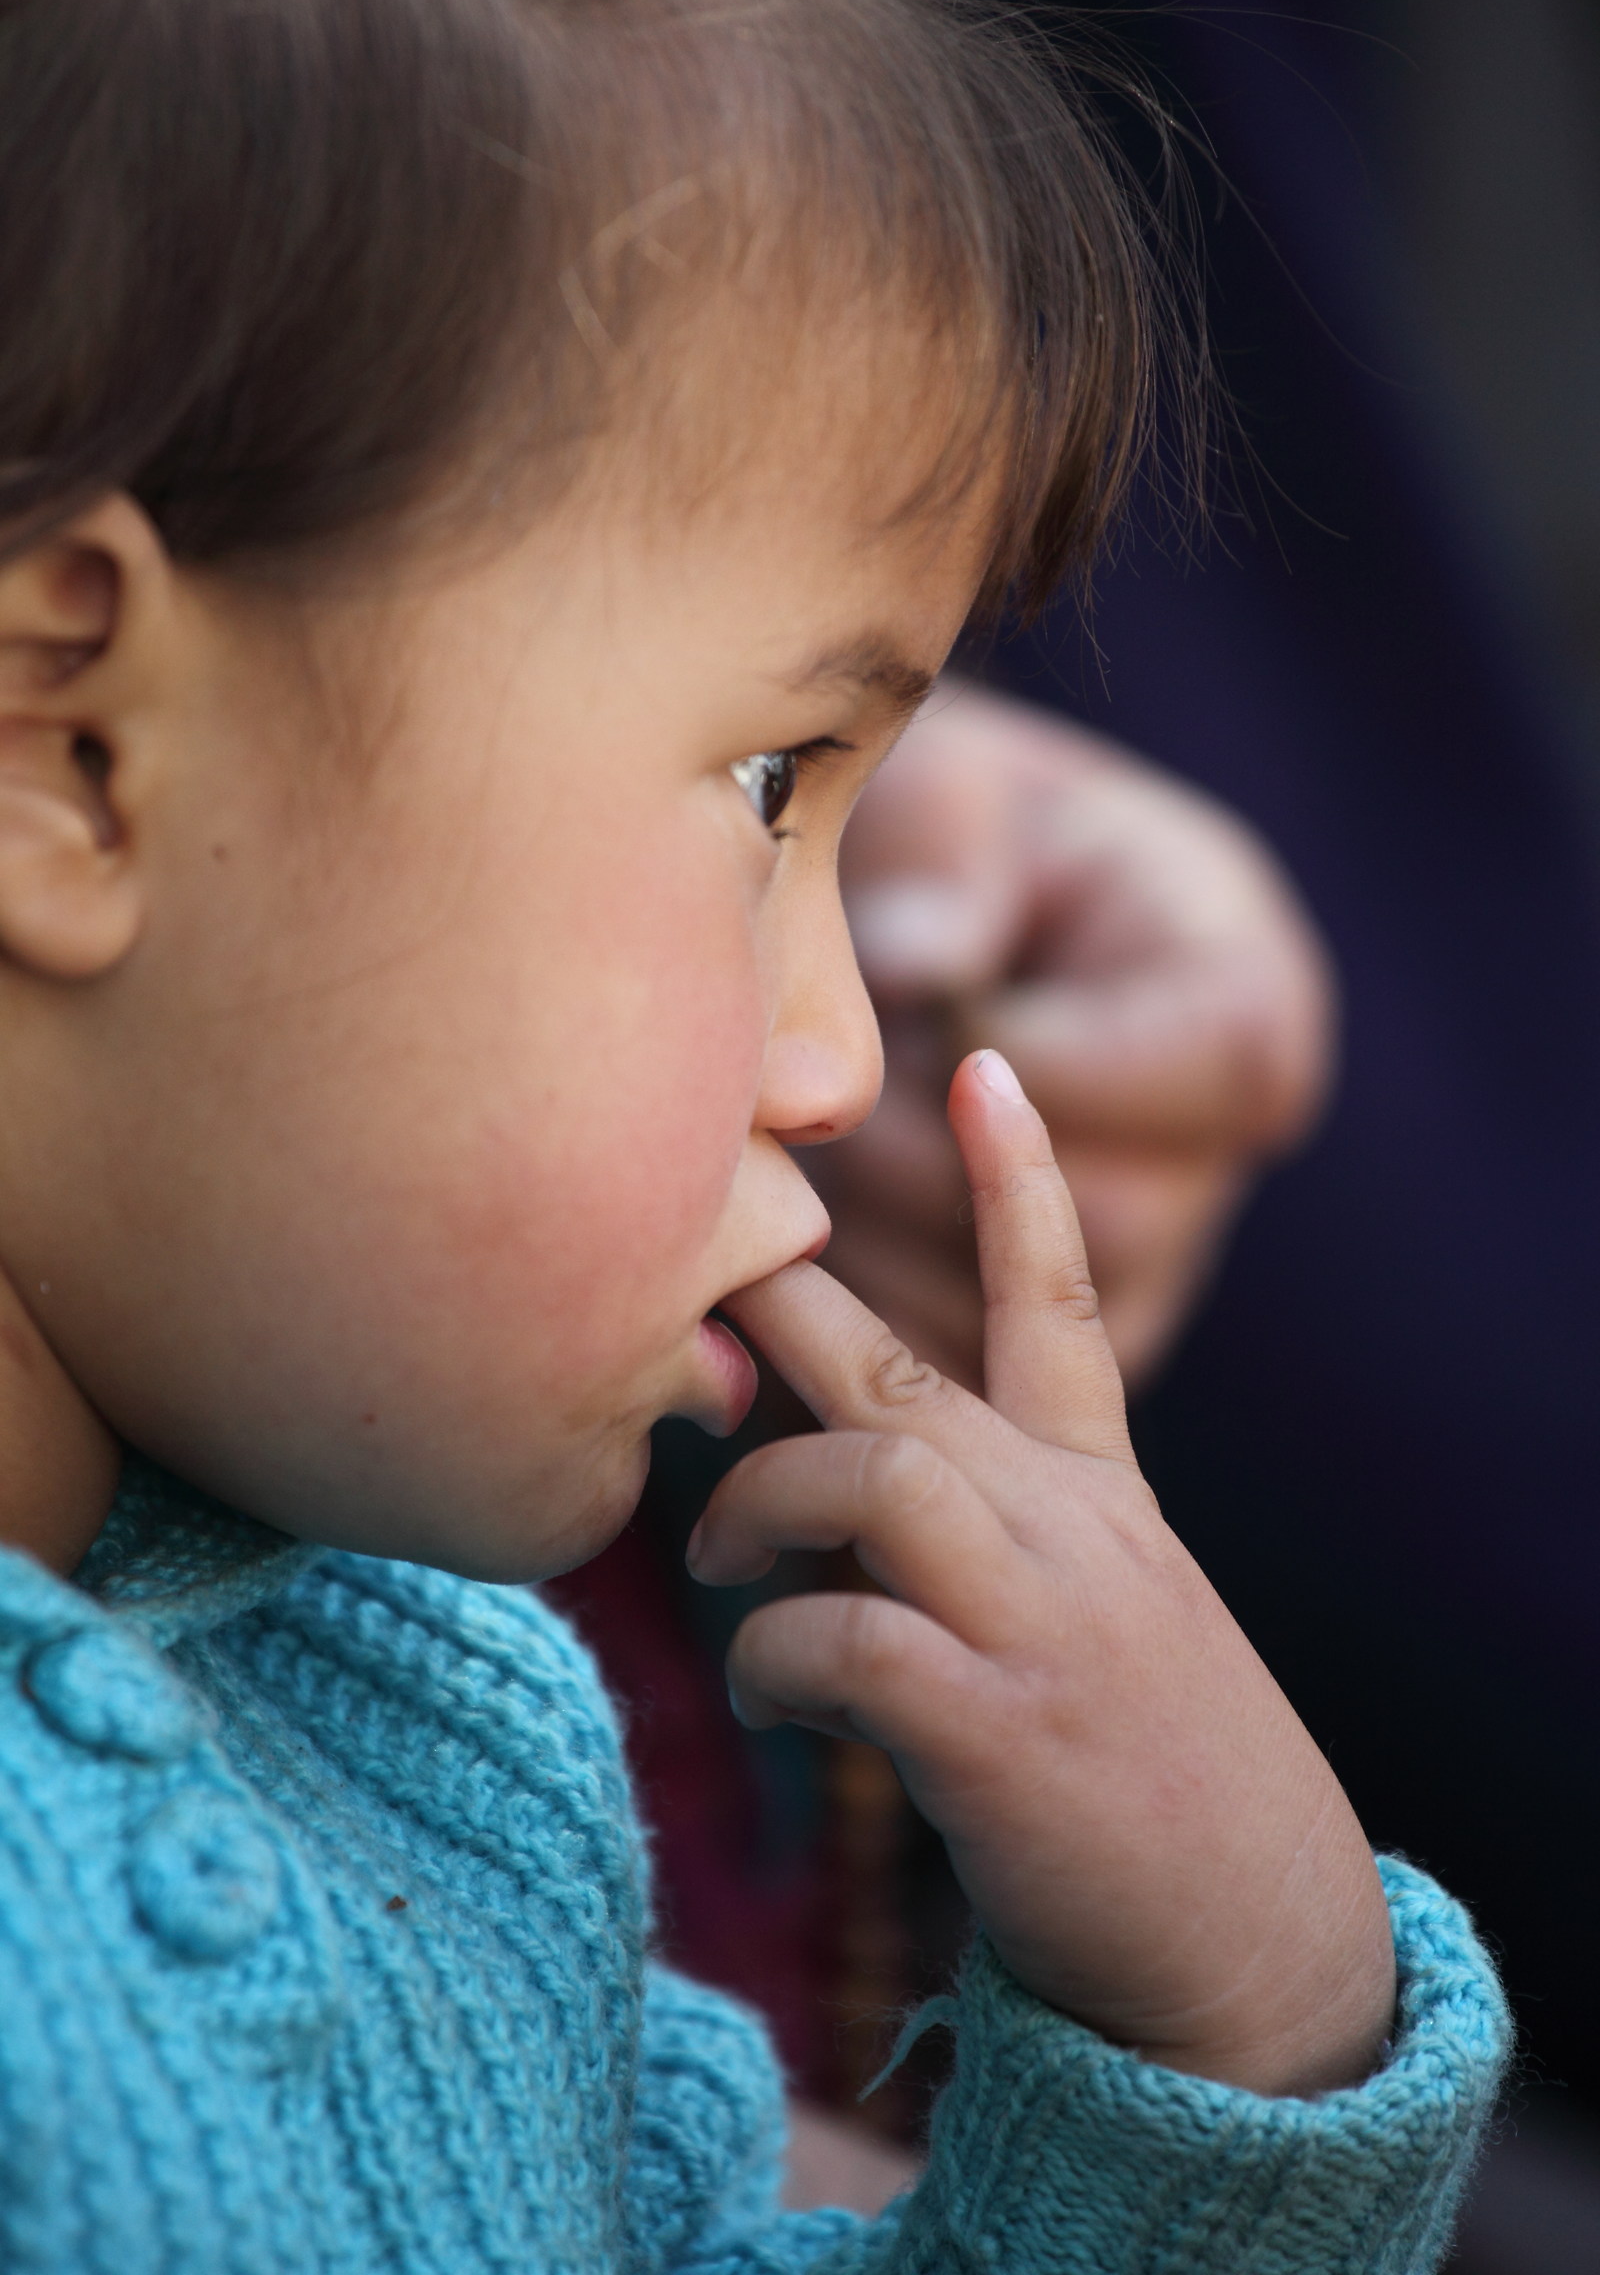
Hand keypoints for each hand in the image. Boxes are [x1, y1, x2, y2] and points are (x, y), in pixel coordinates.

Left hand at [694, 1052, 1392, 2097]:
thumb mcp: (1099, 1624)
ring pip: (869, 1470)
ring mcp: (1042, 1624)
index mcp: (1102, 1499)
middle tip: (690, 1280)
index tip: (978, 1068)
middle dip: (783, 1302)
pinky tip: (763, 1694)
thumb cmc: (1150, 1785)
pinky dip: (769, 1655)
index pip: (1064, 1305)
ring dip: (756, 1505)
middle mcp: (1073, 1533)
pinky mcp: (999, 1729)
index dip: (1021, 1182)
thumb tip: (829, 1492)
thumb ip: (989, 1540)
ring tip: (712, 1561)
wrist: (1261, 1963)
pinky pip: (840, 1637)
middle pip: (909, 1370)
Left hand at [812, 683, 1335, 1389]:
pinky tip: (800, 1224)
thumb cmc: (948, 833)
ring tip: (807, 1140)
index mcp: (1245, 1001)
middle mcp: (1219, 1151)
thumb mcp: (954, 795)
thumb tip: (922, 968)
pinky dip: (857, 1314)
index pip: (1213, 1068)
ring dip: (876, 1239)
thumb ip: (950, 868)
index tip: (928, 1007)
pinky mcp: (1052, 1357)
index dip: (1041, 1052)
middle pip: (1112, 1221)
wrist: (918, 918)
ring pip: (1027, 1324)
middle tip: (832, 1089)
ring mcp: (1145, 1261)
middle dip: (931, 1161)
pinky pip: (963, 1374)